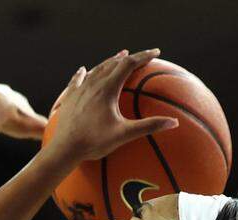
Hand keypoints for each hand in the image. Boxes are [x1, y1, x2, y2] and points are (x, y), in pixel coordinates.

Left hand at [44, 49, 177, 161]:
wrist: (64, 149)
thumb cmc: (94, 142)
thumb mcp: (124, 134)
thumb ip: (148, 126)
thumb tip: (174, 123)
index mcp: (107, 89)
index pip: (129, 64)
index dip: (144, 56)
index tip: (156, 53)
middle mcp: (93, 84)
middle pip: (113, 64)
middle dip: (130, 58)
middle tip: (141, 56)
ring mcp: (79, 90)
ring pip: (96, 70)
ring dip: (109, 62)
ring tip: (118, 57)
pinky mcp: (69, 99)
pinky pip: (77, 81)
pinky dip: (83, 73)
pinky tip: (83, 70)